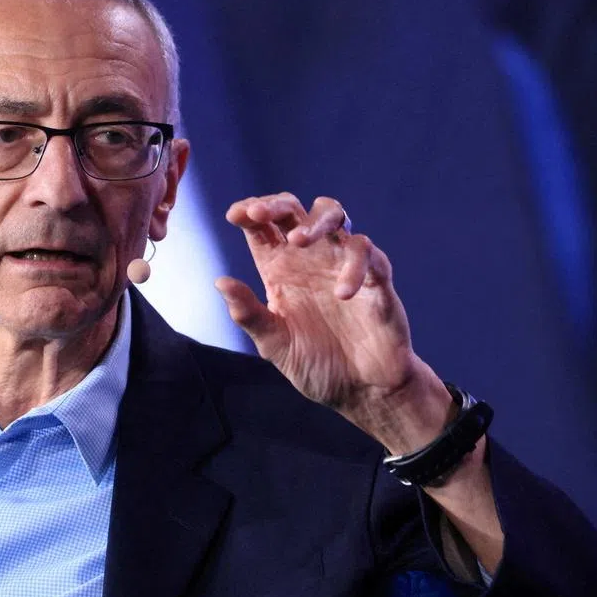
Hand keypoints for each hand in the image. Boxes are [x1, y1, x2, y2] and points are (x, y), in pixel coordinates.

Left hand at [216, 193, 451, 452]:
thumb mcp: (274, 344)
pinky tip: (342, 293)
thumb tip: (220, 281)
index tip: (235, 215)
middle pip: (296, 211)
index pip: (263, 228)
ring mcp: (344, 266)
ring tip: (298, 240)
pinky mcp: (377, 280)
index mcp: (281, 270)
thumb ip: (249, 314)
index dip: (250, 212)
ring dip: (316, 221)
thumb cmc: (317, 365)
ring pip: (336, 218)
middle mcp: (311, 260)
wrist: (363, 392)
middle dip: (277, 204)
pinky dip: (355, 265)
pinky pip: (369, 255)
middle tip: (259, 214)